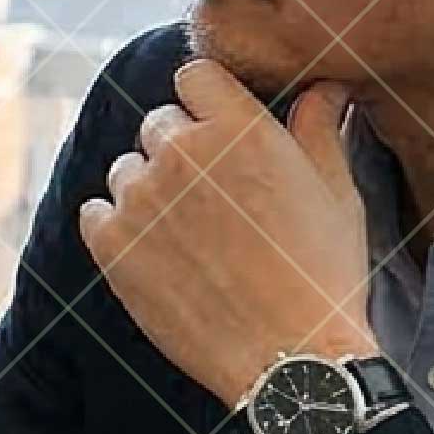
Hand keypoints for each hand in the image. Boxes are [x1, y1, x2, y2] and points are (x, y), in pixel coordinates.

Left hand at [75, 58, 379, 402]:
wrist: (291, 357)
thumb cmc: (323, 273)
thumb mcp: (336, 193)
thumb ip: (318, 130)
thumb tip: (324, 86)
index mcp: (240, 131)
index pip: (195, 76)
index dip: (207, 100)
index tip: (219, 127)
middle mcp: (181, 153)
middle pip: (159, 123)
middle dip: (183, 148)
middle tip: (217, 198)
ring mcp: (139, 197)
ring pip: (126, 169)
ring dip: (150, 189)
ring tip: (193, 235)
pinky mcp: (109, 242)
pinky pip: (96, 211)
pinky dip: (117, 225)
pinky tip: (156, 252)